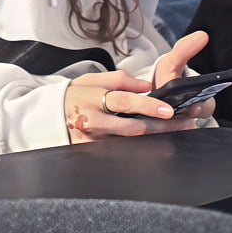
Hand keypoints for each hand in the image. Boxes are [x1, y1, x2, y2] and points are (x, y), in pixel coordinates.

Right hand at [63, 32, 212, 144]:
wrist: (47, 116)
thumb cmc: (74, 95)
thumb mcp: (91, 79)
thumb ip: (119, 80)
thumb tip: (146, 85)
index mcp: (92, 99)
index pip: (124, 102)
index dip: (147, 105)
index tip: (168, 109)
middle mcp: (93, 122)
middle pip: (133, 127)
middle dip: (161, 126)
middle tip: (184, 123)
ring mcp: (93, 141)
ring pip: (130, 142)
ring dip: (155, 138)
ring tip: (176, 131)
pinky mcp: (92, 153)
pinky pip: (120, 151)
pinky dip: (139, 149)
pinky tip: (155, 146)